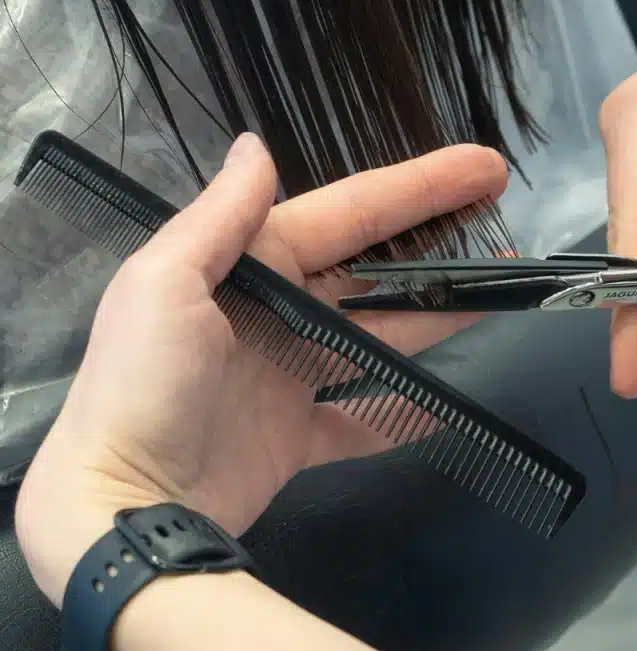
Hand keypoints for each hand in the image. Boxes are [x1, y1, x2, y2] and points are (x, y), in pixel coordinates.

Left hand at [16, 133, 506, 606]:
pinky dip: (400, 415)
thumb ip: (220, 216)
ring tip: (496, 298)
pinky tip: (445, 407)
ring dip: (433, 320)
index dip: (417, 188)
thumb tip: (255, 146)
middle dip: (434, 248)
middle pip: (369, 271)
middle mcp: (273, 312)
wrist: (118, 504)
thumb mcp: (165, 281)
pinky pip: (360, 418)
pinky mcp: (296, 437)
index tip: (484, 169)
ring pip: (376, 338)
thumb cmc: (144, 381)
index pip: (347, 213)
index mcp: (247, 263)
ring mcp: (289, 377)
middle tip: (504, 234)